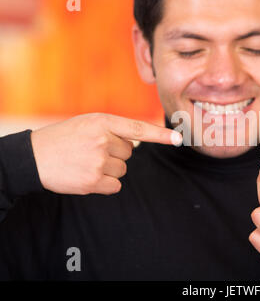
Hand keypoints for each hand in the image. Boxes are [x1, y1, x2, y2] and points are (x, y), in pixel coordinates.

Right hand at [31, 113, 181, 194]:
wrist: (33, 157)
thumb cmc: (64, 138)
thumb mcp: (88, 123)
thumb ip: (113, 129)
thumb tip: (137, 143)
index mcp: (103, 122)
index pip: (138, 129)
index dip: (160, 135)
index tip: (179, 138)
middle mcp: (102, 140)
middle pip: (130, 153)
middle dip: (115, 154)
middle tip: (93, 151)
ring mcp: (98, 162)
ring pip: (122, 170)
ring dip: (109, 169)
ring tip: (87, 162)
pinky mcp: (93, 181)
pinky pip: (115, 185)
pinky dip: (105, 184)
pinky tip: (87, 175)